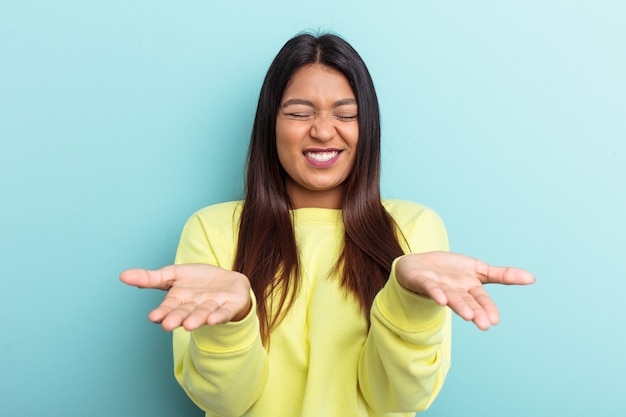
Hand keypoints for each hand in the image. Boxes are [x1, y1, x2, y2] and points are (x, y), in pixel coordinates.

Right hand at [120, 264, 251, 330]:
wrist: (228, 280)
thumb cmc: (198, 281)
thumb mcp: (173, 274)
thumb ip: (150, 278)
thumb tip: (122, 275)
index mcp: (179, 301)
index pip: (168, 308)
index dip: (162, 313)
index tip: (153, 317)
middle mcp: (194, 307)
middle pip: (184, 313)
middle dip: (177, 319)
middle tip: (168, 325)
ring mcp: (212, 307)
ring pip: (203, 314)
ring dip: (196, 320)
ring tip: (189, 325)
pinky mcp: (230, 306)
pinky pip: (224, 313)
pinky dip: (219, 316)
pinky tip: (212, 320)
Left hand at [395, 252, 534, 329]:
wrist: (418, 264)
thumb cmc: (450, 270)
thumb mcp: (478, 269)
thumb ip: (503, 275)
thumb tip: (532, 278)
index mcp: (469, 288)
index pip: (480, 299)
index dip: (487, 308)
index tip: (494, 320)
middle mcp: (455, 290)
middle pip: (466, 301)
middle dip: (475, 311)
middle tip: (483, 324)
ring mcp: (438, 287)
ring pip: (450, 297)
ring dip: (459, 306)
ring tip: (468, 315)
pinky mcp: (422, 281)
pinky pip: (430, 288)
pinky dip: (435, 293)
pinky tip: (441, 299)